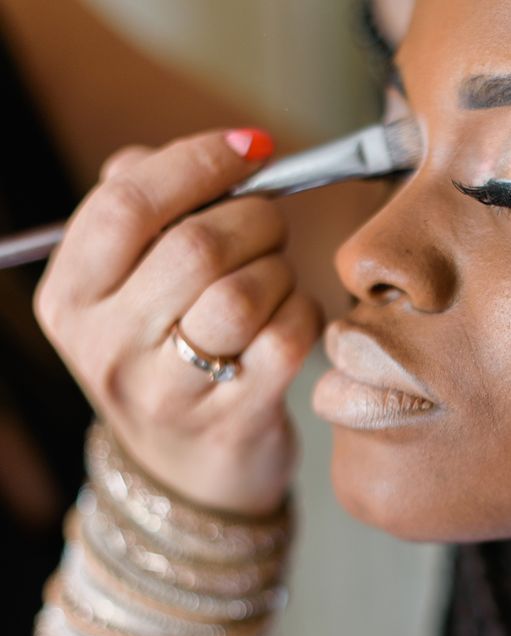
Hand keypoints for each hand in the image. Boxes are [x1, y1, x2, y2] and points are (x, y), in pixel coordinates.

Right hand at [34, 130, 323, 515]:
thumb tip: (189, 155)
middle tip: (270, 226)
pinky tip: (291, 316)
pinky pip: (287, 338)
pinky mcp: (234, 420)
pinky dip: (303, 313)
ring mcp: (170, 391)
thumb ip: (141, 214)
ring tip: (276, 277)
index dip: (197, 163)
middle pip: (196, 246)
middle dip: (256, 219)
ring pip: (244, 294)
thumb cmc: (165, 357)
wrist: (184, 474)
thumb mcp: (124, 292)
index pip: (124, 204)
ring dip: (279, 270)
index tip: (251, 149)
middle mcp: (108, 346)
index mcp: (70, 298)